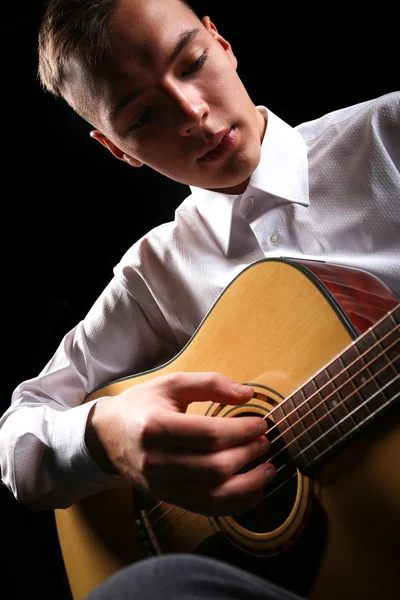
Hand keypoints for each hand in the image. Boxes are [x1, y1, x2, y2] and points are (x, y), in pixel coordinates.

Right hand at [86, 372, 274, 515]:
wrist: (108, 436)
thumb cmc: (142, 406)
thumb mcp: (171, 384)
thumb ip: (210, 383)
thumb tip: (247, 394)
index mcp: (155, 427)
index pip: (209, 434)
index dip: (242, 430)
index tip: (261, 423)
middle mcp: (156, 461)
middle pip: (215, 466)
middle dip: (248, 454)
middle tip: (264, 441)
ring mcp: (161, 485)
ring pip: (215, 494)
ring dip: (249, 483)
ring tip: (268, 468)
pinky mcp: (168, 499)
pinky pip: (208, 509)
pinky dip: (236, 503)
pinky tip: (254, 489)